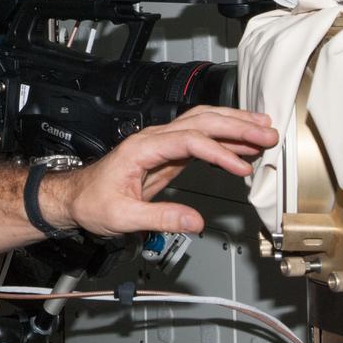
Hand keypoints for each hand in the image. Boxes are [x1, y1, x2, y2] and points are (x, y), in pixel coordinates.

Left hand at [43, 106, 277, 236]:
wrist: (76, 197)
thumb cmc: (91, 202)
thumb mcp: (122, 216)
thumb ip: (159, 217)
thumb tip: (194, 221)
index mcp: (142, 147)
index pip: (188, 139)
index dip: (218, 152)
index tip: (241, 167)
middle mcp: (153, 138)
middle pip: (200, 120)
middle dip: (236, 124)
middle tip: (267, 132)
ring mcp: (161, 143)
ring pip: (202, 123)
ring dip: (234, 124)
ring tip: (264, 130)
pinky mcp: (167, 154)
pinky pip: (201, 139)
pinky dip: (225, 140)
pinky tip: (243, 146)